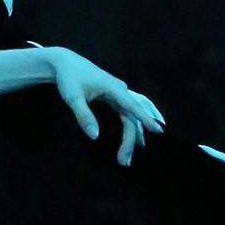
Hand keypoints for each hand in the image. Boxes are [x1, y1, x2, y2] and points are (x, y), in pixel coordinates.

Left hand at [42, 47, 165, 166]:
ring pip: (133, 115)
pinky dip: (135, 124)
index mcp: (114, 88)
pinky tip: (139, 137)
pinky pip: (130, 111)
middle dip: (131, 139)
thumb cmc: (68, 78)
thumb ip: (84, 116)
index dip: (146, 120)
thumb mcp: (72, 98)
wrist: (65, 62)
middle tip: (124, 162)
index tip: (158, 131)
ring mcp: (120, 92)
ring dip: (135, 134)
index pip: (133, 107)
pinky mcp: (116, 95)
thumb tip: (95, 137)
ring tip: (132, 155)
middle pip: (132, 117)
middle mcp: (121, 89)